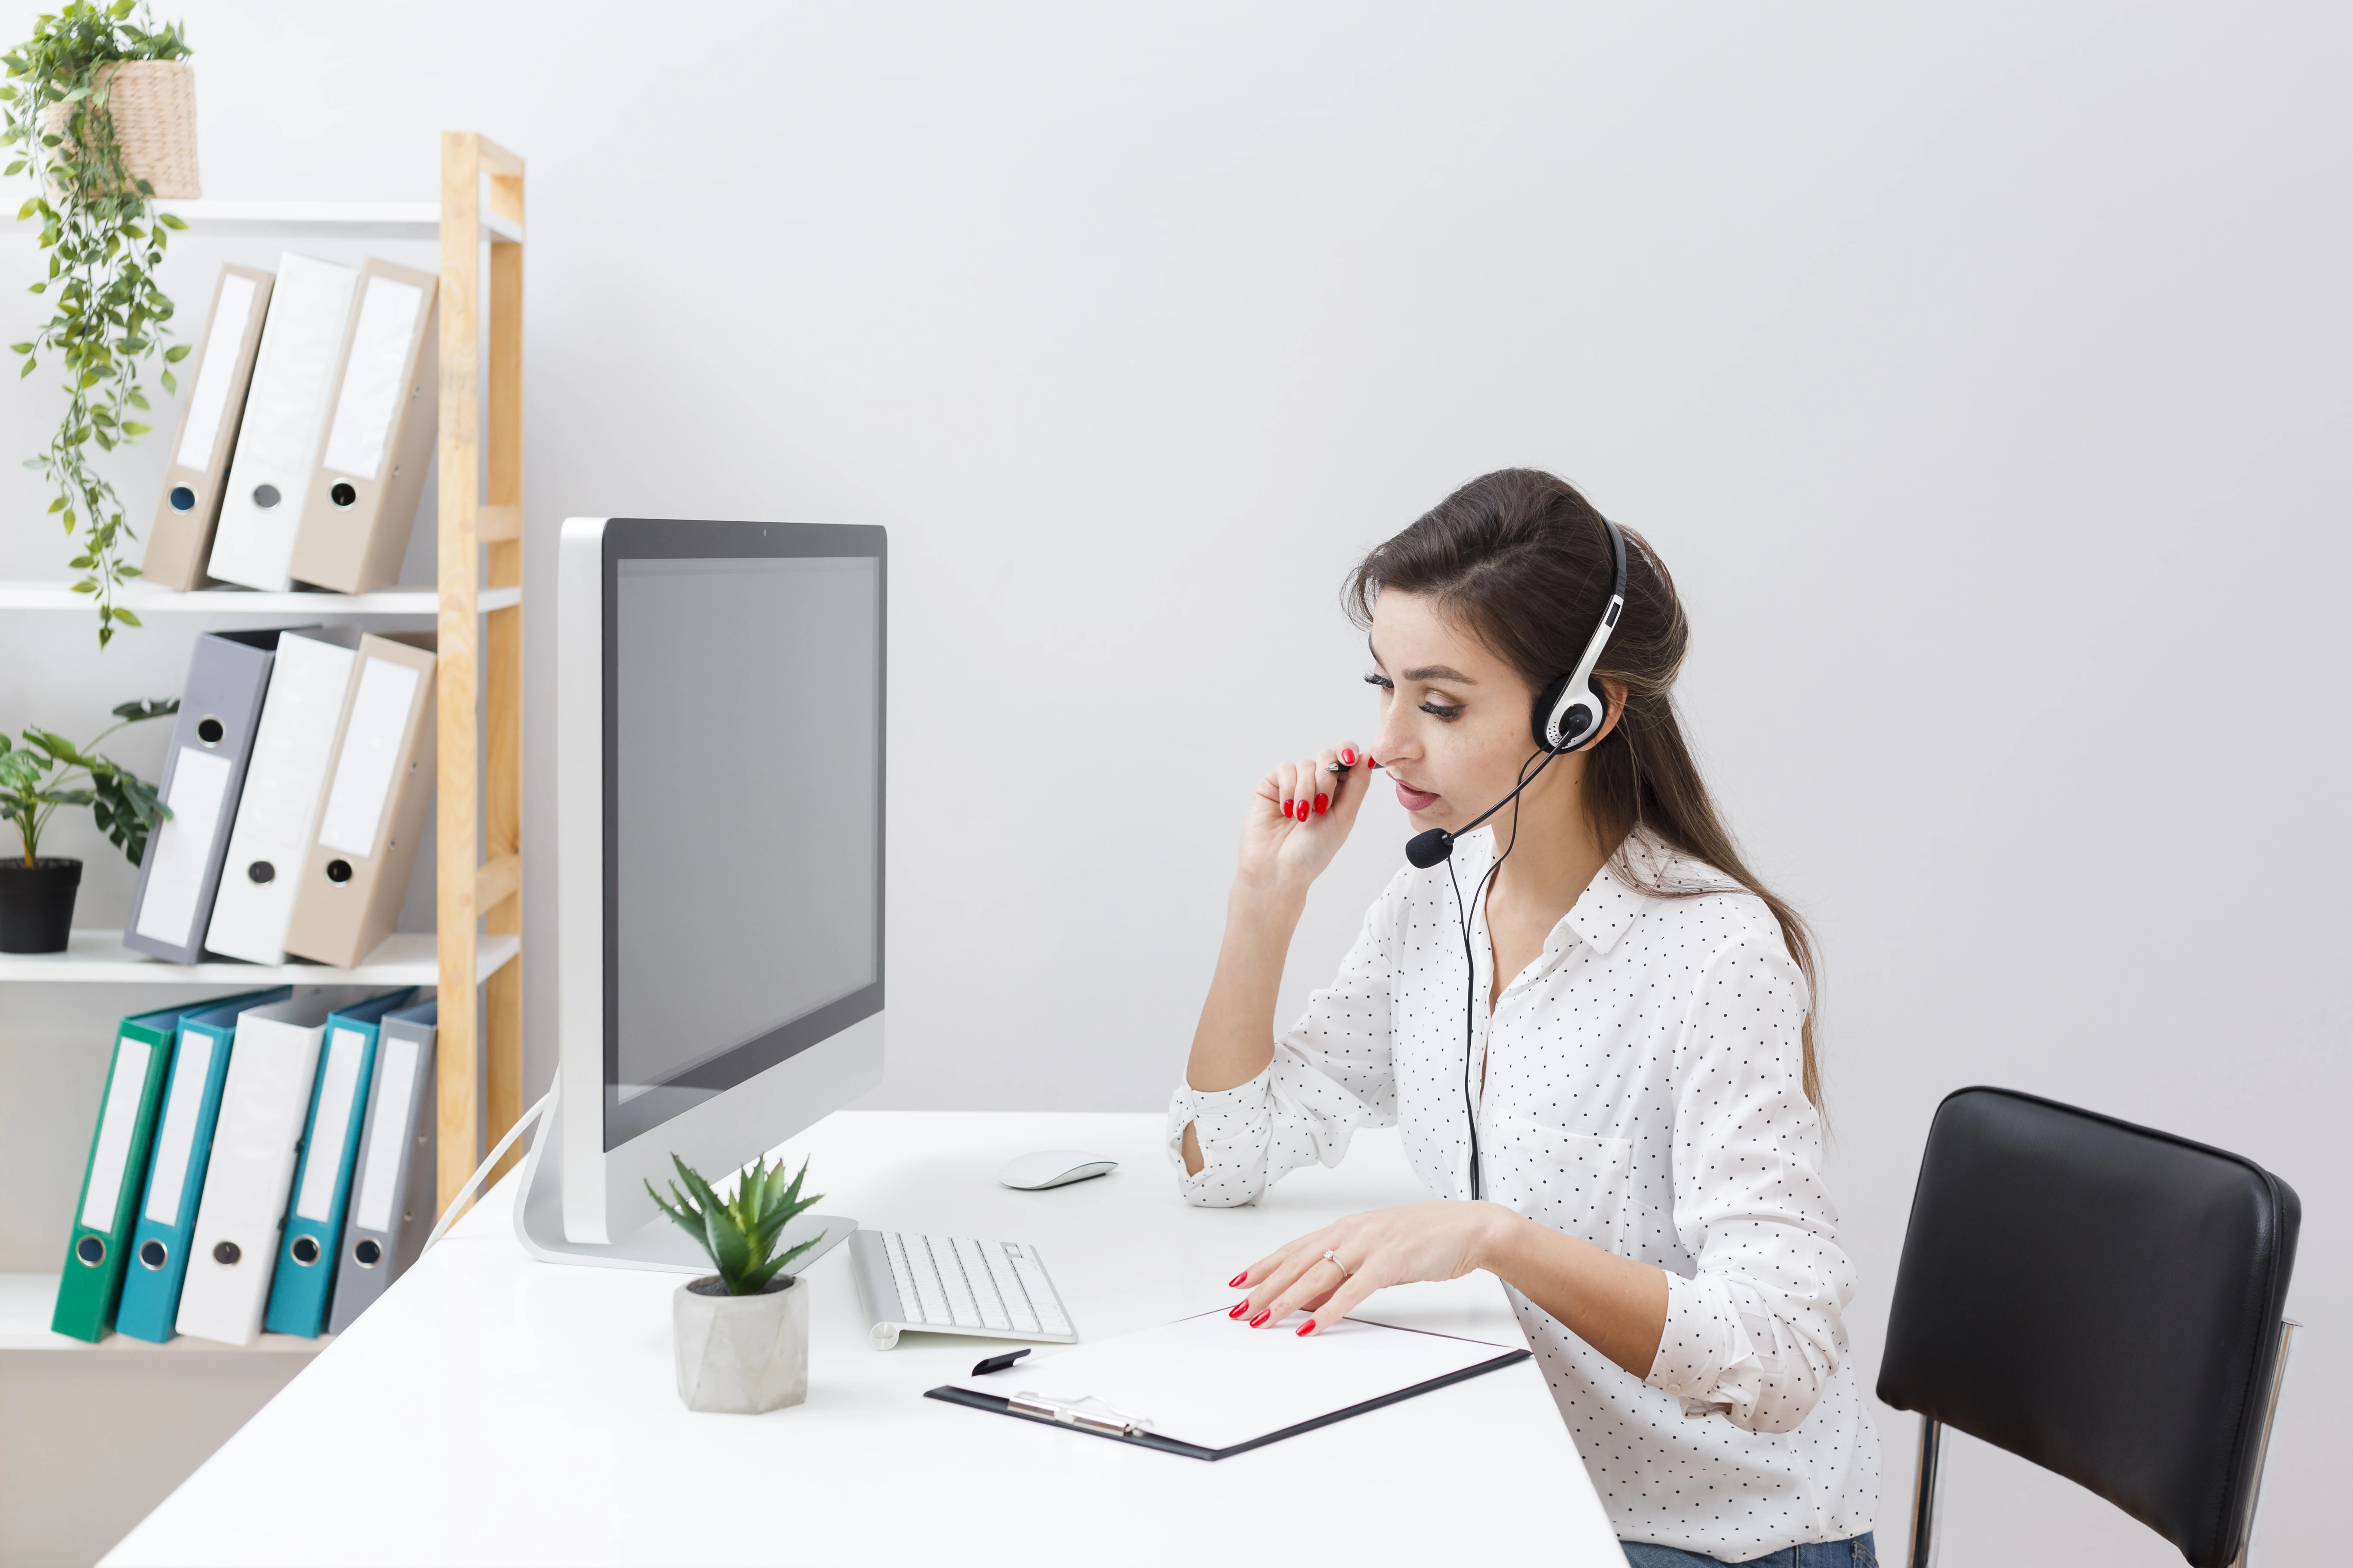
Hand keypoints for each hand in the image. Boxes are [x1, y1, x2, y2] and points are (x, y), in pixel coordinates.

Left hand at [1220, 1200, 1521, 1334]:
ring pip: (1317, 1275)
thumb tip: (1315, 1297)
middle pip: (1298, 1263)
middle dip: (1265, 1288)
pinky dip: (1329, 1310)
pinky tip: (1311, 1326)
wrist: (1470, 1227)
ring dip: (1286, 1300)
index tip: (1240, 1283)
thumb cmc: (1427, 1239)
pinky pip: (1353, 1291)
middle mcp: (1353, 1232)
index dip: (1265, 1266)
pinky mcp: (1391, 1262)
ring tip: (1262, 1319)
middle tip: (1239, 1309)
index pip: (1296, 1249)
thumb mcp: (1379, 1253)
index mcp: (1348, 1227)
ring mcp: (1371, 1245)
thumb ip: (1348, 1272)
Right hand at [1234, 742, 1374, 894]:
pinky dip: (1289, 789)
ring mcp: (1294, 784)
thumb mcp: (1344, 818)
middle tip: (1322, 805)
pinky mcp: (1272, 785)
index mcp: (1339, 792)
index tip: (1348, 759)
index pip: (1347, 759)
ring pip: (1306, 763)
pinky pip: (1285, 769)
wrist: (1279, 869)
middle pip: (1327, 756)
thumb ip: (1358, 785)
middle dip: (1327, 778)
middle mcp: (1317, 785)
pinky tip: (1286, 810)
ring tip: (1302, 817)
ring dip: (1307, 790)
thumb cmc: (1313, 852)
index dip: (1348, 752)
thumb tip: (1369, 755)